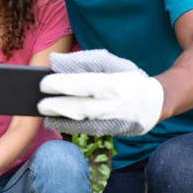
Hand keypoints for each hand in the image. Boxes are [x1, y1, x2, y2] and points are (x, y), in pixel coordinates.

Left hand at [38, 50, 163, 135]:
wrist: (154, 103)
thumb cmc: (127, 77)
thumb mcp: (110, 62)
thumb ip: (82, 60)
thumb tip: (55, 61)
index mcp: (114, 83)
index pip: (84, 84)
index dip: (62, 84)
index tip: (44, 83)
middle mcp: (114, 104)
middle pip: (81, 107)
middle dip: (58, 106)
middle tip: (39, 104)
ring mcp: (113, 121)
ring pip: (82, 121)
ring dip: (60, 118)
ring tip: (43, 113)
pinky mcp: (111, 132)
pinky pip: (87, 130)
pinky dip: (69, 127)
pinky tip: (55, 121)